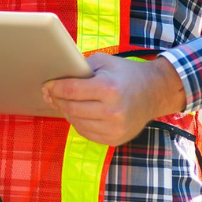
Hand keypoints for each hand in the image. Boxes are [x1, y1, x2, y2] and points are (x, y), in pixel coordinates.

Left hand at [41, 54, 186, 145]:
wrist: (154, 92)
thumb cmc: (125, 74)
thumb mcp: (104, 62)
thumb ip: (80, 68)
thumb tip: (55, 79)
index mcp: (108, 88)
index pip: (70, 90)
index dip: (54, 88)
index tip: (46, 85)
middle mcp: (112, 111)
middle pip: (71, 108)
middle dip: (57, 100)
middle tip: (51, 94)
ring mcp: (115, 128)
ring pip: (76, 122)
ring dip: (67, 112)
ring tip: (66, 102)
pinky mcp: (116, 139)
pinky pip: (86, 133)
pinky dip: (79, 123)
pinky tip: (80, 113)